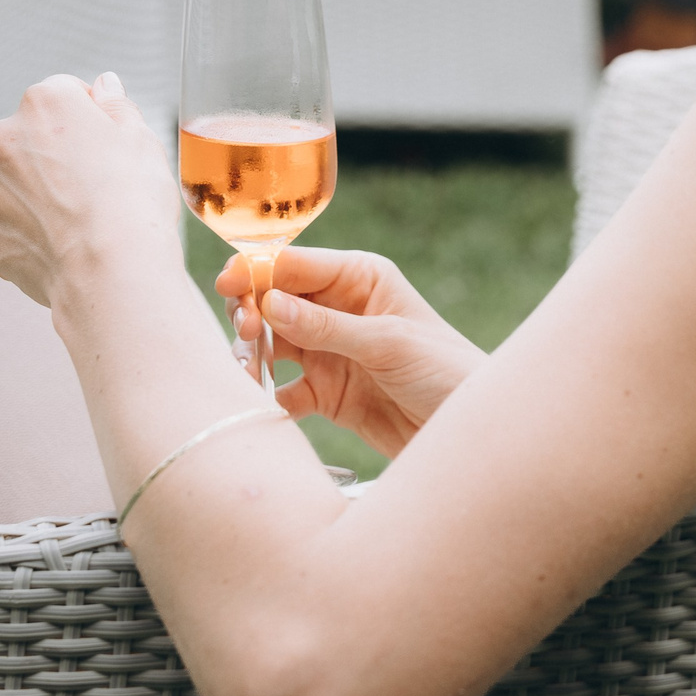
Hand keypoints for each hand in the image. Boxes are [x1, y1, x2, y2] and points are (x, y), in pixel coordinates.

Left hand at [0, 72, 181, 312]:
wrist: (111, 271)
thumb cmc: (133, 199)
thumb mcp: (141, 138)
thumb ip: (116, 104)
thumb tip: (104, 84)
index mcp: (43, 103)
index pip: (65, 95)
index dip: (92, 122)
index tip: (109, 150)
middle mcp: (2, 137)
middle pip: (31, 138)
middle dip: (54, 156)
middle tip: (94, 188)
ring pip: (13, 183)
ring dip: (36, 195)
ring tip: (76, 223)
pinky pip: (3, 227)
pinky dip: (25, 234)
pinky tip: (59, 247)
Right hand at [217, 248, 484, 456]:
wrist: (467, 430)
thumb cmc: (446, 369)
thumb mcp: (389, 343)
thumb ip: (327, 327)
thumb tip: (269, 304)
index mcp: (359, 278)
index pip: (294, 264)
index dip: (257, 271)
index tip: (229, 286)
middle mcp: (338, 309)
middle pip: (272, 301)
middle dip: (251, 313)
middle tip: (247, 336)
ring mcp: (328, 351)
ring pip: (270, 344)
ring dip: (252, 354)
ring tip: (247, 372)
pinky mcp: (324, 394)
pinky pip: (282, 389)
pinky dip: (266, 394)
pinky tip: (258, 401)